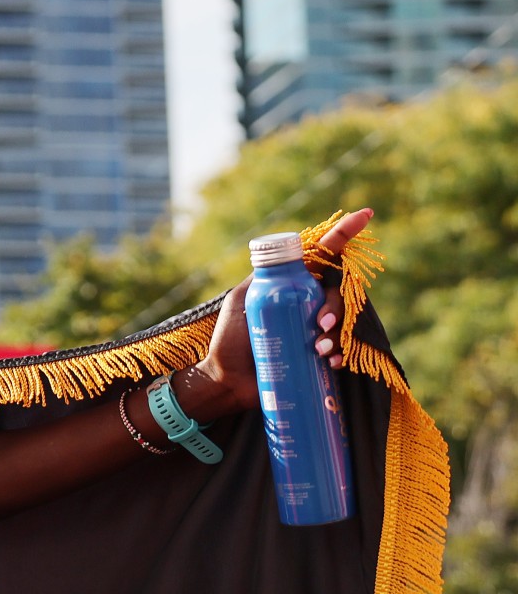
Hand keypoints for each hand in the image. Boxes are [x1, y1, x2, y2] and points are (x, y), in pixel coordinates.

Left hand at [193, 208, 369, 411]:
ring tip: (319, 350)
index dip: (344, 233)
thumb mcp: (242, 300)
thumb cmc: (230, 339)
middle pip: (338, 291)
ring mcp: (315, 327)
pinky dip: (339, 354)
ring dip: (338, 333)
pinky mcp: (317, 353)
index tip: (366, 214)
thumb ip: (261, 277)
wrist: (227, 380)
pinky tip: (331, 362)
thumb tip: (283, 256)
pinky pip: (341, 348)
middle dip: (336, 307)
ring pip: (343, 319)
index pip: (323, 254)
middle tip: (321, 325)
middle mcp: (308, 302)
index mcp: (292, 283)